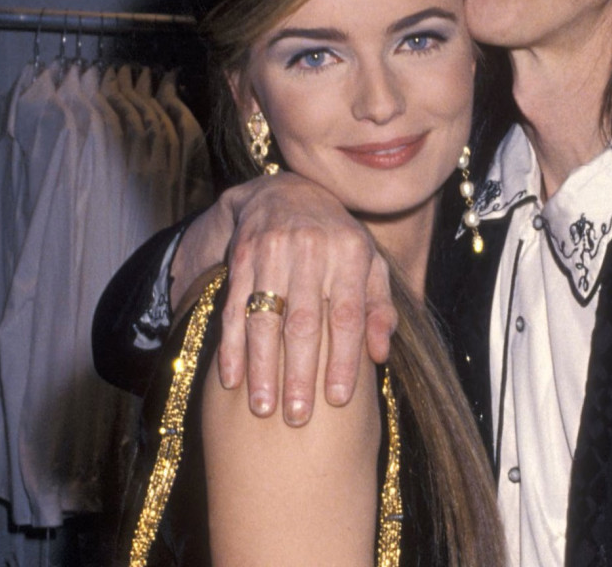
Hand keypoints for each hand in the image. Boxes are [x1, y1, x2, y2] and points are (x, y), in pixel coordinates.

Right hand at [172, 172, 396, 424]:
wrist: (285, 194)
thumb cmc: (337, 241)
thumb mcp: (368, 264)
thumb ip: (380, 307)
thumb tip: (380, 354)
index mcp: (350, 252)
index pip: (349, 314)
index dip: (344, 359)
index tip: (339, 400)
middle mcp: (312, 249)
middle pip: (304, 322)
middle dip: (300, 373)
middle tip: (297, 417)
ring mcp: (272, 252)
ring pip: (265, 318)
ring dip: (262, 367)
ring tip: (263, 408)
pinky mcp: (241, 258)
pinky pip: (234, 308)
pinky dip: (231, 346)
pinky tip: (231, 380)